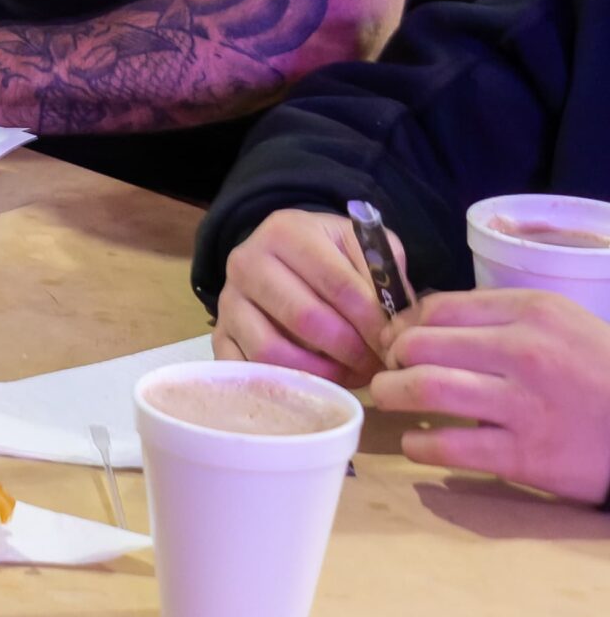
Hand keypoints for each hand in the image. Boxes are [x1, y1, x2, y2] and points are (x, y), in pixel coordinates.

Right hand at [214, 208, 399, 386]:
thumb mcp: (362, 248)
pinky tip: (312, 383)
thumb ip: (384, 276)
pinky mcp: (219, 333)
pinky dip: (282, 385)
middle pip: (305, 318)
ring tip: (348, 374)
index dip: (372, 321)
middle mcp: (247, 261)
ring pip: (271, 349)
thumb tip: (397, 325)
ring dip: (319, 372)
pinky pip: (246, 370)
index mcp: (286, 231)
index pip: (338, 283)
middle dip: (350, 350)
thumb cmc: (330, 256)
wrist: (282, 257)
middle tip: (376, 365)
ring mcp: (227, 300)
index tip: (395, 344)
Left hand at [376, 288, 609, 502]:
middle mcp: (525, 353)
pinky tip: (417, 441)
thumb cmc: (601, 371)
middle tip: (388, 369)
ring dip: (392, 393)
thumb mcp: (561, 323)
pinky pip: (450, 447)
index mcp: (531, 312)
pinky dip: (419, 444)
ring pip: (427, 389)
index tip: (395, 340)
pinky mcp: (527, 456)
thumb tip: (424, 322)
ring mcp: (525, 406)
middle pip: (422, 345)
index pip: (437, 309)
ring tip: (389, 397)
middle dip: (391, 358)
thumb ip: (498, 318)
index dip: (404, 325)